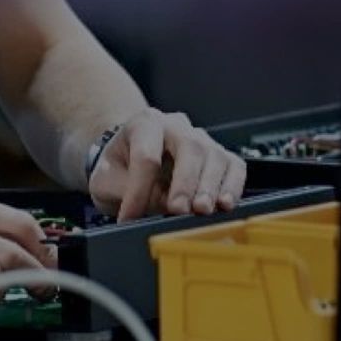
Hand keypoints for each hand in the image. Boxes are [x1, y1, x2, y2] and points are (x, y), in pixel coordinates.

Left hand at [86, 108, 246, 219]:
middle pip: (189, 147)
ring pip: (215, 155)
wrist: (130, 161)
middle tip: (179, 209)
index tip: (131, 216)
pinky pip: (234, 166)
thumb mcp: (106, 179)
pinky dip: (232, 186)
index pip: (146, 156)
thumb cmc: (119, 168)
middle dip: (186, 181)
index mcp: (144, 124)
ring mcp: (202, 138)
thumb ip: (128, 191)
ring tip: (203, 210)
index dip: (139, 189)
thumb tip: (162, 207)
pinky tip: (225, 204)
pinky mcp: (219, 155)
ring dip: (210, 186)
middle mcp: (176, 126)